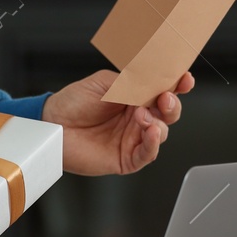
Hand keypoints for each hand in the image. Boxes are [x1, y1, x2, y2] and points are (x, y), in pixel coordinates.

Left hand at [43, 70, 192, 175]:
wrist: (52, 123)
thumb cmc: (73, 102)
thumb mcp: (104, 83)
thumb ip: (130, 82)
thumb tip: (155, 81)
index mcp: (134, 97)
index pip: (163, 91)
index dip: (177, 85)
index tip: (184, 79)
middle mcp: (138, 117)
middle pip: (168, 113)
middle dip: (171, 104)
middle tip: (164, 98)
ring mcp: (133, 138)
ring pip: (161, 132)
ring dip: (158, 123)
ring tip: (141, 115)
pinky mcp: (126, 158)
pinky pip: (148, 154)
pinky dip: (153, 144)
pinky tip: (150, 133)